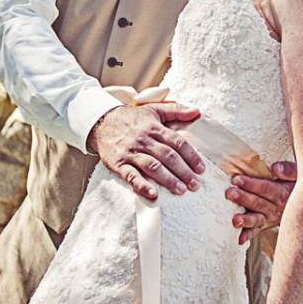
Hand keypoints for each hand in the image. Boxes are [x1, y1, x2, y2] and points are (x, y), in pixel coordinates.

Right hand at [88, 103, 204, 199]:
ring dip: (168, 179)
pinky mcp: (119, 164)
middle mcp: (144, 140)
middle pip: (167, 156)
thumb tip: (197, 111)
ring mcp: (131, 152)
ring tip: (180, 190)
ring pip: (152, 166)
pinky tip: (153, 194)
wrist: (102, 122)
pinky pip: (131, 176)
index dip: (191, 156)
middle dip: (183, 171)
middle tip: (195, 184)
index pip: (177, 142)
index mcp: (154, 128)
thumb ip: (176, 110)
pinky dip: (142, 185)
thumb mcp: (154, 109)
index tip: (201, 168)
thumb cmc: (132, 118)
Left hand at [225, 160, 296, 243]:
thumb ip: (289, 170)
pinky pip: (257, 230)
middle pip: (258, 203)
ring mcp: (270, 218)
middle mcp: (276, 208)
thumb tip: (275, 168)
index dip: (251, 184)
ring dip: (245, 220)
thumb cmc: (298, 184)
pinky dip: (249, 235)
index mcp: (283, 193)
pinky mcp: (266, 224)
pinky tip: (240, 239)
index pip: (265, 188)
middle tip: (230, 193)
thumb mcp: (299, 174)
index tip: (237, 179)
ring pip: (257, 219)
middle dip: (243, 198)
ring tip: (235, 219)